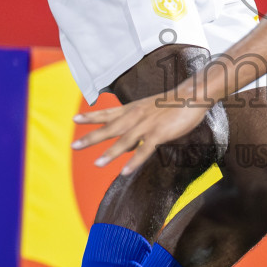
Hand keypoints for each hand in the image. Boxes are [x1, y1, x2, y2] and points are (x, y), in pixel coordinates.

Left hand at [71, 92, 213, 177]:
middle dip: (91, 137)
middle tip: (74, 146)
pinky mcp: (159, 133)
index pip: (108, 113)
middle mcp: (136, 116)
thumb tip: (125, 145)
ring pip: (124, 141)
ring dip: (110, 153)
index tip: (75, 120)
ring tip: (97, 164)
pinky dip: (134, 161)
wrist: (191, 96)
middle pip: (110, 128)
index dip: (91, 117)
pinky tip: (125, 171)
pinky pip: (144, 150)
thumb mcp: (149, 111)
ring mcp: (147, 125)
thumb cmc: (172, 103)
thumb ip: (136, 125)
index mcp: (133, 109)